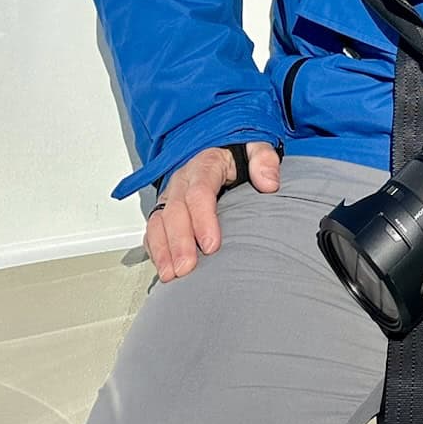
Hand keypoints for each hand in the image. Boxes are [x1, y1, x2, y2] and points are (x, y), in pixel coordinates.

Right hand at [145, 141, 280, 279]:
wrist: (218, 151)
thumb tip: (270, 183)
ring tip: (170, 275)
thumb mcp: (256, 148)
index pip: (199, 192)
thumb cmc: (237, 156)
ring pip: (158, 222)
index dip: (203, 219)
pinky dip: (155, 250)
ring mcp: (170, 196)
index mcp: (205, 164)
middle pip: (176, 211)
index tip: (211, 245)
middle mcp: (182, 180)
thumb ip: (264, 160)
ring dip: (163, 250)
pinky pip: (152, 230)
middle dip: (179, 242)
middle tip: (187, 268)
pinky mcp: (163, 211)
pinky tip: (163, 268)